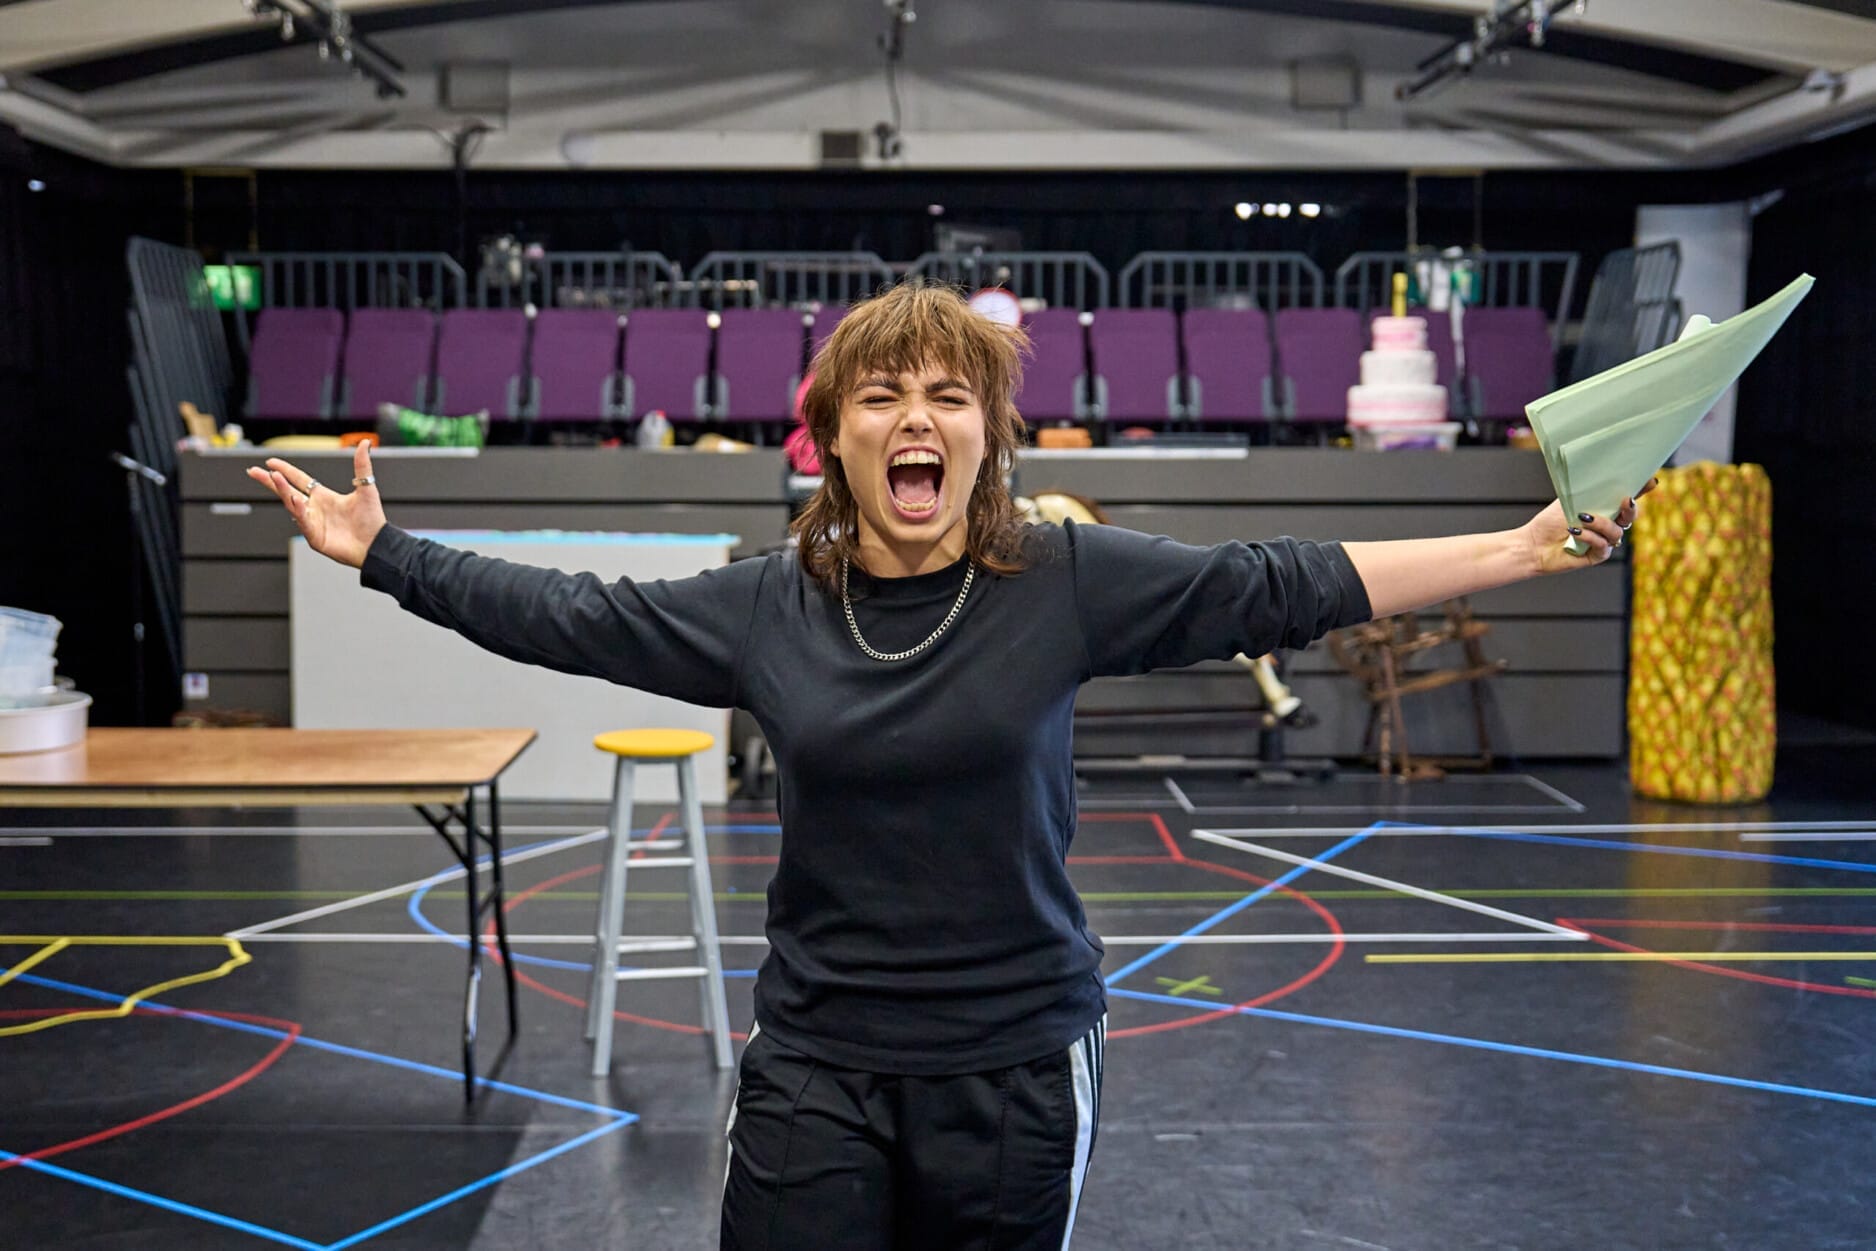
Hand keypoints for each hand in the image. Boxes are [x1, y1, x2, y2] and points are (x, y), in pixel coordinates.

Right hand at [245, 442, 385, 569]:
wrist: (377, 544)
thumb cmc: (372, 519)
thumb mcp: (366, 488)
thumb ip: (362, 465)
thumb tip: (365, 442)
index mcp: (323, 496)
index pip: (299, 480)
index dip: (285, 470)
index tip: (270, 462)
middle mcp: (314, 508)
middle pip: (287, 491)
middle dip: (270, 481)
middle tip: (254, 471)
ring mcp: (312, 523)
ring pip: (292, 504)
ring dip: (283, 491)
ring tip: (274, 477)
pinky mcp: (314, 537)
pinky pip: (304, 522)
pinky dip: (299, 511)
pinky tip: (296, 500)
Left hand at [1521, 477, 1655, 575]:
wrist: (1534, 543)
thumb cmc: (1551, 521)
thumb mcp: (1570, 501)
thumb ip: (1588, 492)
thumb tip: (1603, 474)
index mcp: (1605, 509)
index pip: (1627, 498)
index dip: (1642, 490)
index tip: (1651, 480)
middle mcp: (1608, 525)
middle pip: (1630, 516)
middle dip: (1630, 508)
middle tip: (1625, 500)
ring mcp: (1604, 541)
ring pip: (1617, 532)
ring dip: (1602, 523)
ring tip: (1583, 517)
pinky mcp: (1597, 556)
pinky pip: (1603, 546)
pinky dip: (1590, 537)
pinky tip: (1576, 531)